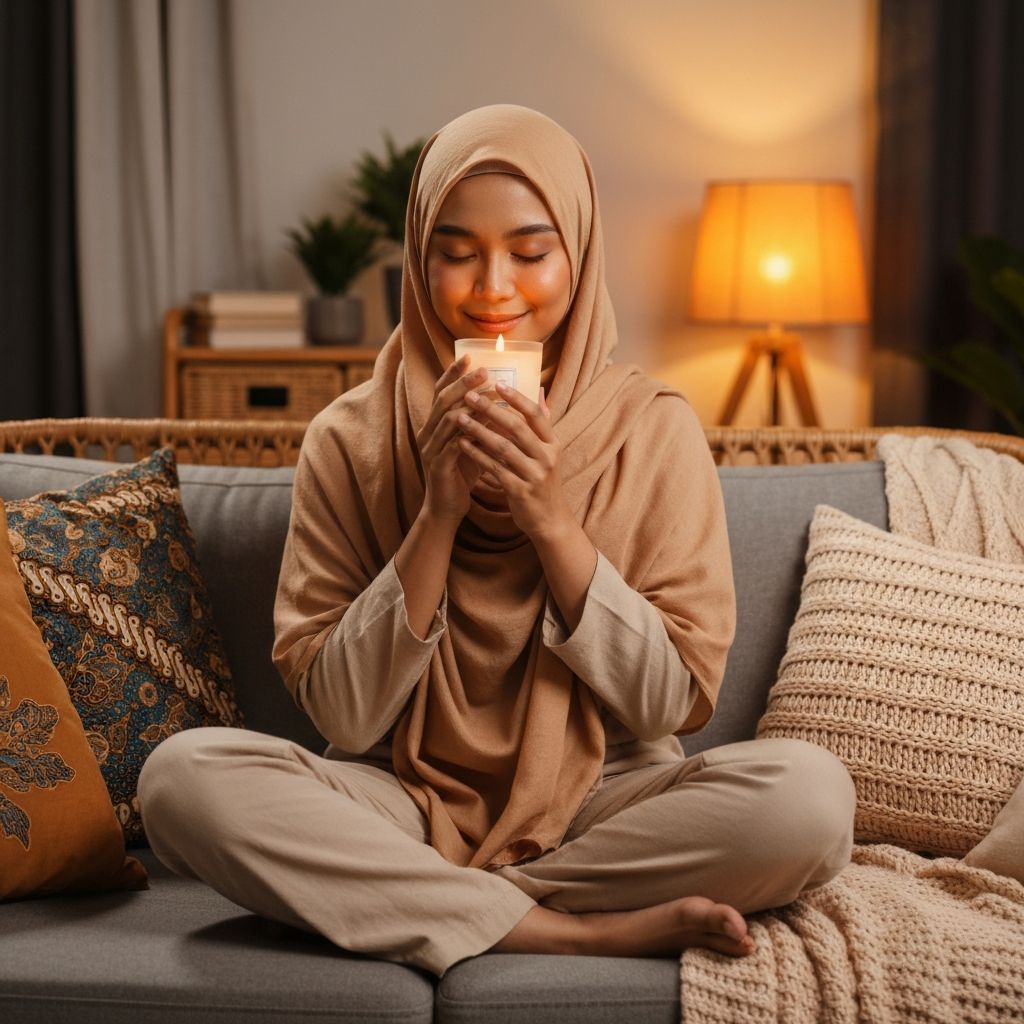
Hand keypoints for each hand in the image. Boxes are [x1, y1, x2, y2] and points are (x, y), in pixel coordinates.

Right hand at [418, 356, 491, 521]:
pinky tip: (483, 426)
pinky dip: (467, 433)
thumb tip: (504, 398)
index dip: (453, 374)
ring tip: (488, 393)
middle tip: (484, 370)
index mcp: (435, 424)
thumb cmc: (463, 472)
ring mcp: (429, 448)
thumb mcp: (475, 442)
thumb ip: (484, 421)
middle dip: (463, 383)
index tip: (470, 357)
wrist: (447, 507)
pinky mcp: (437, 465)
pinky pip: (451, 444)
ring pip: (446, 419)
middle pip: (443, 400)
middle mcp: (427, 432)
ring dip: (468, 404)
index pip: (441, 392)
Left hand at [456, 383, 573, 539]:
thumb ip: (542, 422)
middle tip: (470, 395)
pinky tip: (461, 444)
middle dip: (491, 409)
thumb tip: (538, 388)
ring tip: (459, 418)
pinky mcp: (520, 491)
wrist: (549, 520)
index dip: (516, 398)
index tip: (496, 382)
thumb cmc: (542, 481)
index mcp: (553, 444)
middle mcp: (547, 457)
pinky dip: (477, 455)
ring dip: (479, 430)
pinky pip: (495, 468)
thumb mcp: (548, 452)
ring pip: (503, 447)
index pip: (536, 415)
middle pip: (517, 427)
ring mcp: (534, 474)